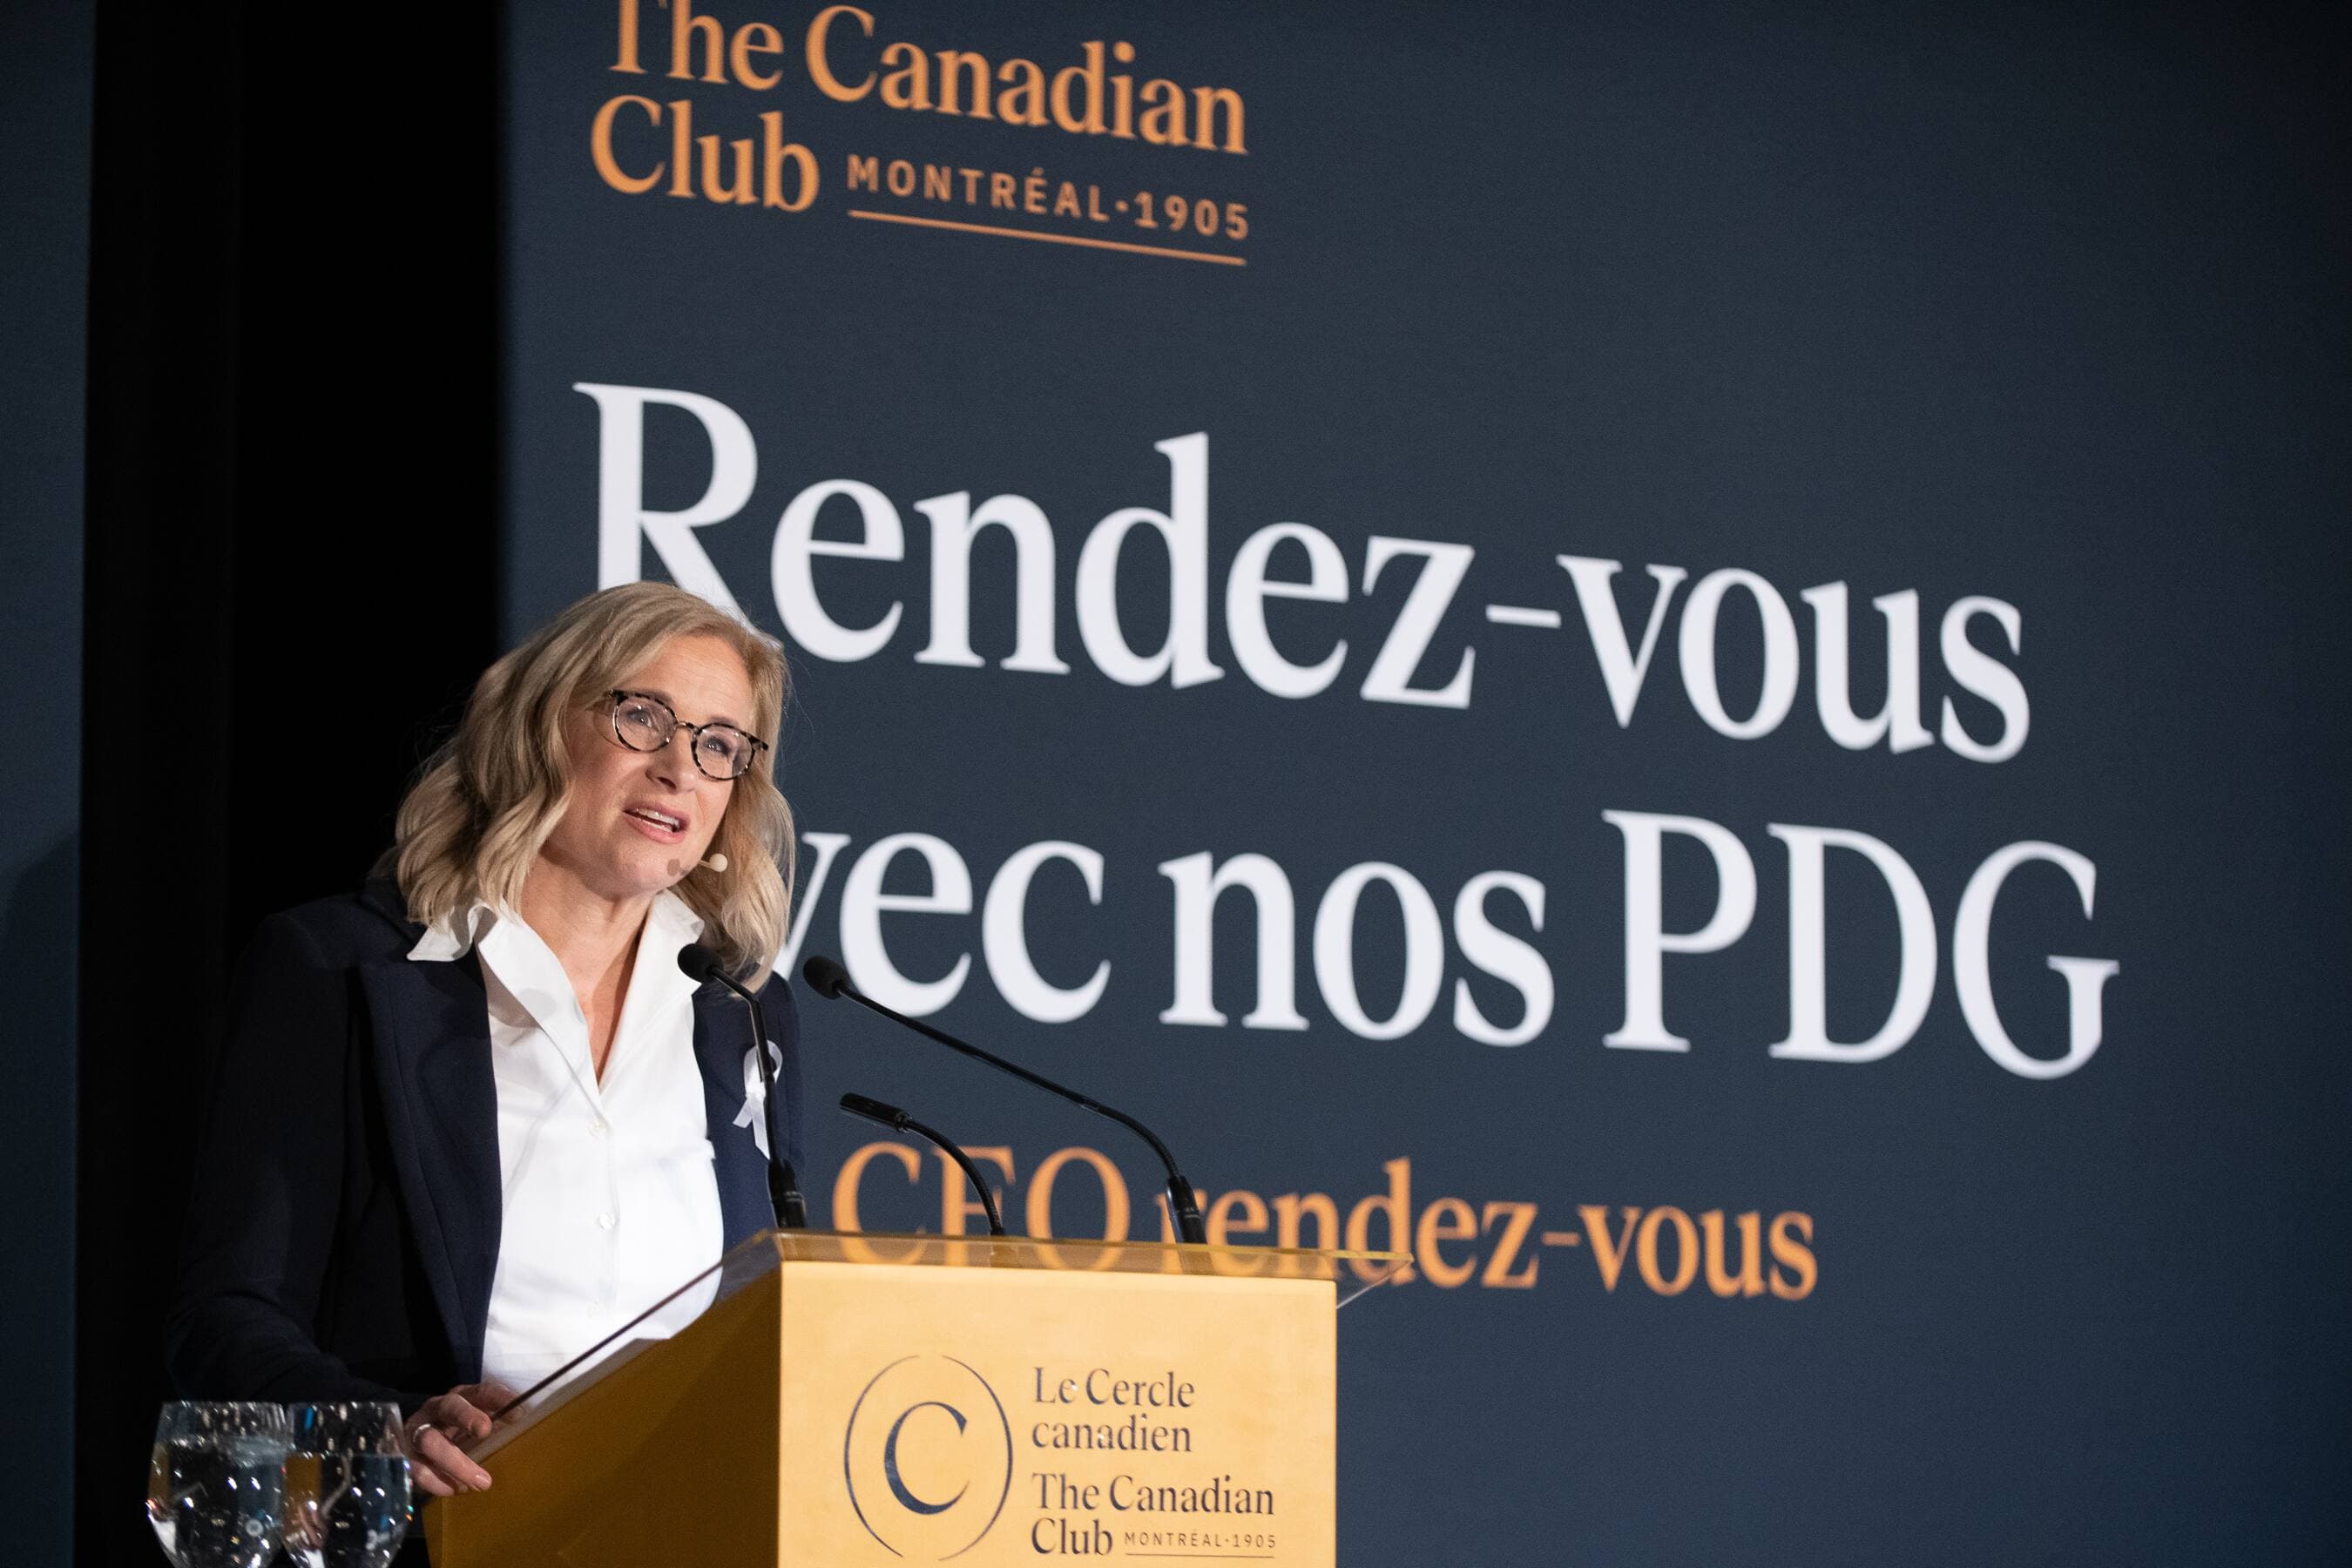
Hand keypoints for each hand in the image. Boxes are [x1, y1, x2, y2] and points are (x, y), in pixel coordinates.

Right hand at [401, 1381, 518, 1496]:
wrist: (413, 1441)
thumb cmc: (457, 1432)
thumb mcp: (476, 1422)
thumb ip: (498, 1423)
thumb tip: (524, 1427)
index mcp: (460, 1397)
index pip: (481, 1391)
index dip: (499, 1398)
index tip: (519, 1414)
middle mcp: (436, 1409)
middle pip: (449, 1407)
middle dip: (467, 1417)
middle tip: (485, 1431)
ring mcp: (417, 1432)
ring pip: (431, 1441)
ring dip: (456, 1463)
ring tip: (481, 1483)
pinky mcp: (405, 1457)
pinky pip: (419, 1469)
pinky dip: (438, 1482)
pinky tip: (456, 1490)